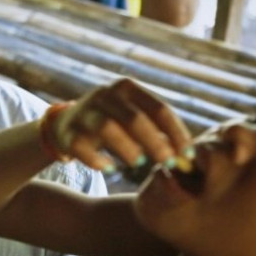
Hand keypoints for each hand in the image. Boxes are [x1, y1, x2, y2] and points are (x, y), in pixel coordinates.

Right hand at [46, 79, 191, 170]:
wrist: (67, 124)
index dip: (177, 133)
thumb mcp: (135, 116)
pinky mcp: (69, 132)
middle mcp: (105, 94)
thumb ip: (158, 130)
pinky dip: (98, 160)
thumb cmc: (113, 124)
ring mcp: (85, 112)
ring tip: (139, 163)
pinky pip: (83, 147)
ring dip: (128, 149)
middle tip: (168, 164)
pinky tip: (110, 168)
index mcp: (127, 88)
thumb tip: (187, 156)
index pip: (159, 108)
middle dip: (156, 144)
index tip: (188, 156)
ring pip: (108, 129)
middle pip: (135, 119)